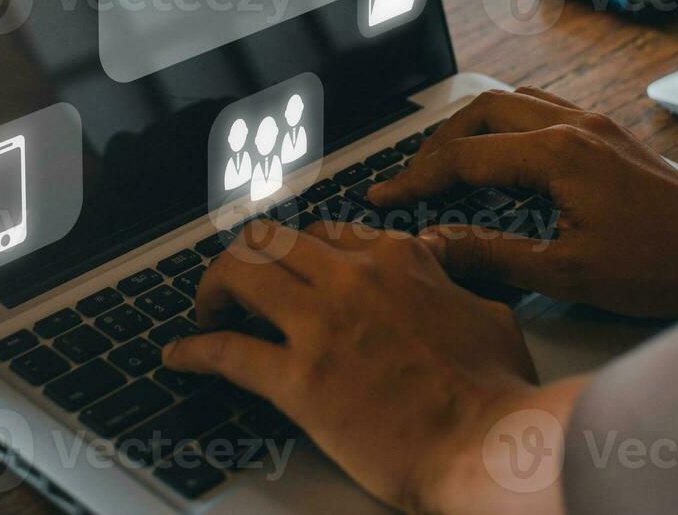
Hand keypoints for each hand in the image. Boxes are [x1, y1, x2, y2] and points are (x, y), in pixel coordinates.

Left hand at [161, 221, 558, 513]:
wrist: (488, 444)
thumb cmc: (498, 392)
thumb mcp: (488, 316)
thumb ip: (455, 291)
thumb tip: (452, 291)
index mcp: (397, 260)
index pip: (329, 233)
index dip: (301, 252)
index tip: (291, 270)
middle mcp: (353, 278)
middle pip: (273, 239)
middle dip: (246, 257)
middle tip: (237, 285)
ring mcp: (322, 325)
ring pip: (240, 272)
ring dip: (214, 287)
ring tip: (207, 311)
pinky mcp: (298, 379)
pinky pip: (226, 352)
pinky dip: (194, 351)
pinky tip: (180, 356)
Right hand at [370, 88, 677, 317]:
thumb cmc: (664, 265)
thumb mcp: (568, 273)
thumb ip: (493, 255)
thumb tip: (436, 246)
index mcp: (557, 154)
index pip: (464, 157)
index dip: (416, 179)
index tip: (384, 197)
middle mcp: (573, 125)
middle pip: (480, 111)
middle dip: (436, 143)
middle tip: (410, 180)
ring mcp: (594, 124)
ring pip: (512, 101)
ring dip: (472, 127)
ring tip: (446, 164)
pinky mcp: (609, 134)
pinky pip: (542, 108)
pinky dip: (506, 125)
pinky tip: (503, 156)